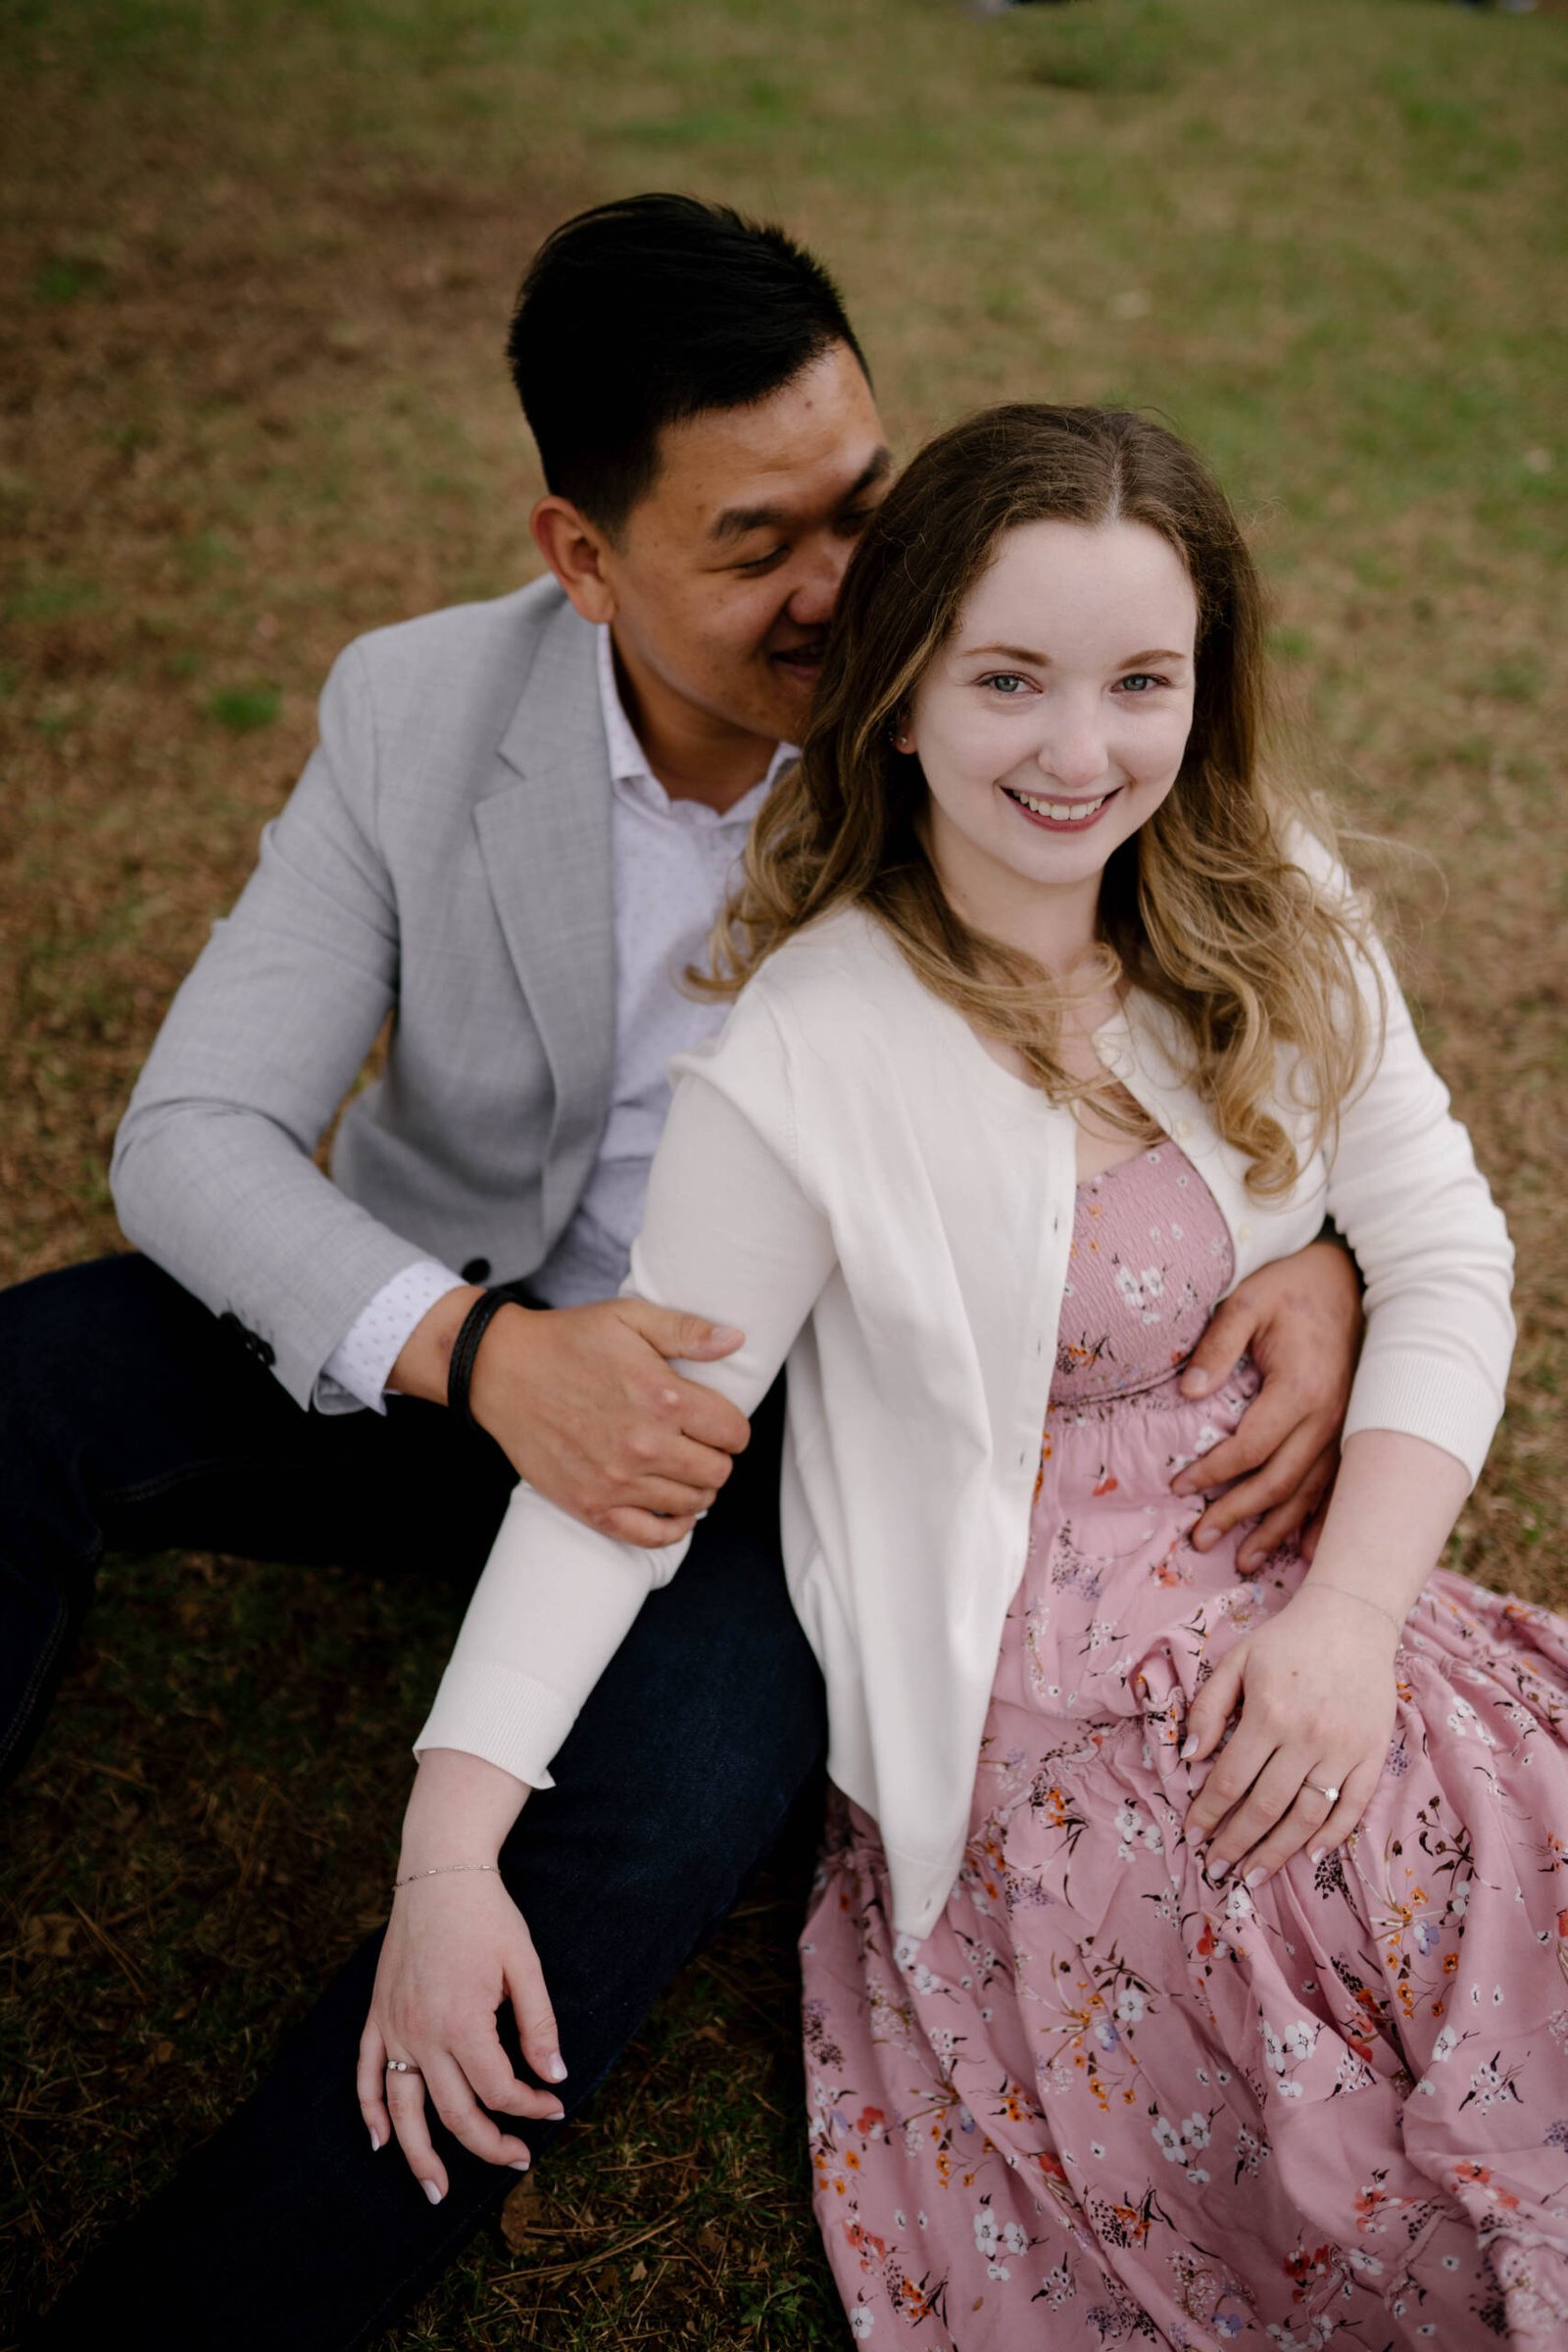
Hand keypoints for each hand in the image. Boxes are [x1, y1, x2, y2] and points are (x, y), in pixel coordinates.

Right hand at [357, 1869, 566, 2202]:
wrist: (439, 1873)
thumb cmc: (488, 1915)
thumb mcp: (525, 1965)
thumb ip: (539, 2024)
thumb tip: (555, 2075)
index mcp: (463, 2022)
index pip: (499, 2089)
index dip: (530, 2107)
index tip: (553, 2106)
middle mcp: (422, 2034)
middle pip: (454, 2112)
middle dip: (488, 2144)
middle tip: (516, 2160)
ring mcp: (394, 2027)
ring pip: (402, 2109)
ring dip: (418, 2155)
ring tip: (436, 2190)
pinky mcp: (377, 2016)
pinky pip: (366, 2074)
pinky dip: (370, 2110)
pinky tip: (381, 2140)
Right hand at [393, 1289, 749, 1545]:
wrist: (502, 1371)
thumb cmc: (569, 1340)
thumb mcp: (629, 1317)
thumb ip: (687, 1331)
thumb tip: (737, 1340)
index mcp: (663, 1396)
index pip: (733, 1432)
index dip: (733, 1428)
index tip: (718, 1423)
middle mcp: (644, 1444)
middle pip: (717, 1473)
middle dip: (717, 1458)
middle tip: (699, 1445)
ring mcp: (616, 1481)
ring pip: (691, 1505)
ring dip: (697, 1490)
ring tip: (683, 1470)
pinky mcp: (590, 1505)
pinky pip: (651, 1537)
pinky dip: (672, 1529)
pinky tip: (674, 1512)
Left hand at [1173, 1239, 1361, 1568]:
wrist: (1349, 1278)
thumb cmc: (1292, 1289)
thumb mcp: (1247, 1303)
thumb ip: (1217, 1346)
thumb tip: (1187, 1394)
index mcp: (1300, 1389)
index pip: (1250, 1447)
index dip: (1213, 1472)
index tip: (1178, 1487)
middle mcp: (1328, 1418)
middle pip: (1280, 1482)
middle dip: (1238, 1515)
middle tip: (1199, 1539)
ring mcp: (1345, 1429)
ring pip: (1310, 1494)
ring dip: (1275, 1530)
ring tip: (1242, 1560)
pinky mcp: (1351, 1430)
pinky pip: (1338, 1487)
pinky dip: (1320, 1521)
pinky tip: (1304, 1549)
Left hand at [1180, 1584, 1396, 1887]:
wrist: (1352, 1621)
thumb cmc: (1285, 1642)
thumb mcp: (1236, 1661)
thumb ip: (1208, 1708)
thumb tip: (1190, 1757)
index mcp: (1269, 1713)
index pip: (1230, 1780)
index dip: (1208, 1813)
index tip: (1193, 1835)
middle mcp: (1308, 1736)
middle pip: (1266, 1807)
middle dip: (1236, 1844)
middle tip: (1216, 1870)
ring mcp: (1344, 1749)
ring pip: (1308, 1816)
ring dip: (1277, 1853)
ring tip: (1253, 1875)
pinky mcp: (1373, 1754)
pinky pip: (1353, 1806)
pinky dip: (1332, 1836)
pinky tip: (1308, 1855)